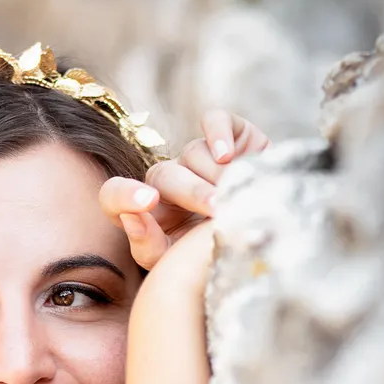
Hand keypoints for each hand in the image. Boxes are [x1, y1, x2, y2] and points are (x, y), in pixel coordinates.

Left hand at [100, 108, 268, 270]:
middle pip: (163, 174)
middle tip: (218, 211)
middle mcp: (168, 180)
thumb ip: (148, 247)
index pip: (113, 196)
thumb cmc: (217, 256)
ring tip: (239, 198)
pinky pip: (213, 120)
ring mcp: (195, 156)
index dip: (123, 195)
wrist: (269, 235)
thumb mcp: (179, 263)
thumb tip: (131, 218)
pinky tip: (229, 156)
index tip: (146, 202)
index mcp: (148, 212)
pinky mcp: (227, 133)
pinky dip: (219, 134)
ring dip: (216, 176)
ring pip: (192, 153)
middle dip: (192, 193)